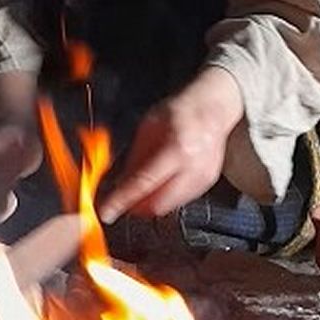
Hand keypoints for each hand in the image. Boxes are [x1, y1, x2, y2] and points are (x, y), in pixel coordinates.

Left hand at [99, 67, 243, 222]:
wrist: (212, 108)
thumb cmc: (180, 112)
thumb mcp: (148, 127)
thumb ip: (135, 157)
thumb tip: (119, 182)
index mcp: (176, 149)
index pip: (143, 183)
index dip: (122, 200)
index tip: (106, 211)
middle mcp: (193, 167)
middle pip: (158, 204)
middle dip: (136, 207)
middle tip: (122, 200)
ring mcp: (203, 178)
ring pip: (169, 206)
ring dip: (150, 203)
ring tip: (141, 188)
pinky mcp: (207, 183)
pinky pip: (180, 200)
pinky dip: (165, 197)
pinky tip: (160, 183)